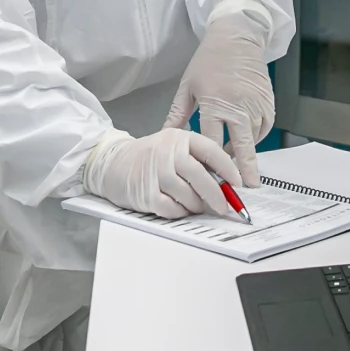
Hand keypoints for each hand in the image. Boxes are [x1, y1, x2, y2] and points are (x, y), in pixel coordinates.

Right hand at [84, 129, 241, 218]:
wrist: (111, 163)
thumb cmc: (147, 157)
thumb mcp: (171, 147)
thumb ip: (196, 160)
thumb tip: (224, 184)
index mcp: (178, 137)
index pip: (210, 151)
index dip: (228, 169)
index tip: (238, 183)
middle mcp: (166, 152)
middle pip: (200, 176)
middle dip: (217, 195)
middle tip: (224, 206)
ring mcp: (155, 173)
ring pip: (188, 196)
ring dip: (197, 206)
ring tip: (196, 206)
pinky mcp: (146, 193)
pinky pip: (173, 209)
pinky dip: (180, 212)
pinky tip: (178, 207)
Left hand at [163, 7, 273, 184]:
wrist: (237, 37)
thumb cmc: (210, 59)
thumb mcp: (187, 86)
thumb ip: (178, 114)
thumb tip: (166, 136)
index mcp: (214, 103)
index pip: (213, 141)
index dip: (211, 162)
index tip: (211, 178)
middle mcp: (237, 106)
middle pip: (241, 145)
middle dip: (244, 168)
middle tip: (247, 187)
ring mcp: (255, 104)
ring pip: (254, 138)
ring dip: (246, 152)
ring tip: (238, 165)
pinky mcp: (268, 102)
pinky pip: (264, 127)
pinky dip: (257, 136)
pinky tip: (246, 139)